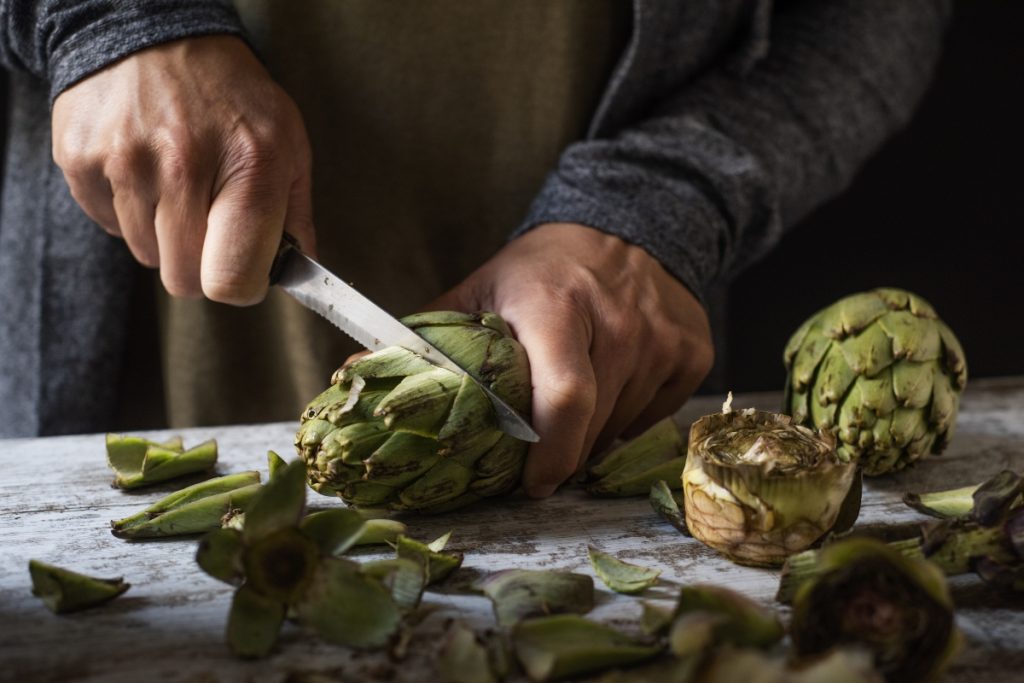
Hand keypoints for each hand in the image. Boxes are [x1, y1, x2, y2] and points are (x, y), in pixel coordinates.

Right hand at [51, 35, 313, 303]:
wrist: (155, 34)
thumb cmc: (233, 97)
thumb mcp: (287, 143)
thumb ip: (295, 215)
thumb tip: (300, 272)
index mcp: (249, 166)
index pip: (232, 280)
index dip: (241, 286)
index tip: (244, 270)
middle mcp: (184, 165)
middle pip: (184, 280)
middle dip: (202, 264)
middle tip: (210, 223)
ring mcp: (125, 163)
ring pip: (147, 256)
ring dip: (165, 236)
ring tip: (177, 184)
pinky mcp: (81, 160)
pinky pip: (110, 227)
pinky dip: (129, 213)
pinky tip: (144, 171)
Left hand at [429, 223, 713, 496]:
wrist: (627, 226)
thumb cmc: (543, 269)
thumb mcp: (483, 289)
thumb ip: (429, 335)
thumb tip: (361, 371)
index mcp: (557, 306)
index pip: (564, 397)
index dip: (548, 453)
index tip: (531, 483)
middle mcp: (620, 324)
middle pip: (592, 426)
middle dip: (560, 453)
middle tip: (538, 452)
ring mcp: (664, 340)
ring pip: (622, 427)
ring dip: (592, 435)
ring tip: (572, 404)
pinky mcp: (694, 353)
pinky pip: (653, 415)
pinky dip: (627, 417)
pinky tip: (611, 383)